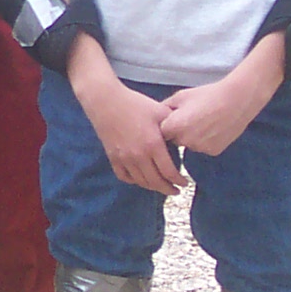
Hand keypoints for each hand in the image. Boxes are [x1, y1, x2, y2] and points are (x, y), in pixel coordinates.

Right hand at [74, 73, 184, 194]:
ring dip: (152, 187)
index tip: (185, 183)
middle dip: (168, 189)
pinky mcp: (112, 157)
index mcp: (153, 145)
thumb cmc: (135, 104)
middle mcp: (138, 156)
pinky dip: (134, 181)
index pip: (169, 172)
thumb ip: (174, 127)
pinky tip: (141, 178)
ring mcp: (123, 158)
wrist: (105, 101)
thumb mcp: (160, 111)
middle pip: (155, 182)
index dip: (179, 181)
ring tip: (160, 186)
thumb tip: (184, 137)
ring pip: (140, 181)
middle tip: (176, 190)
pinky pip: (124, 176)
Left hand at [160, 65, 275, 157]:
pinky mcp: (213, 152)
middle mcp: (185, 141)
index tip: (171, 118)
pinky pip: (203, 147)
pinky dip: (205, 140)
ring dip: (191, 137)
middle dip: (177, 132)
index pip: (160, 132)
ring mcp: (200, 148)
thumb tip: (153, 116)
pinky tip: (213, 128)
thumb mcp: (180, 97)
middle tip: (190, 118)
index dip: (165, 125)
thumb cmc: (207, 95)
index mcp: (174, 127)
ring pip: (188, 144)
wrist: (237, 101)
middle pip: (174, 140)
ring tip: (203, 121)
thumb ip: (164, 108)